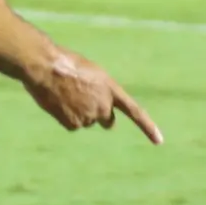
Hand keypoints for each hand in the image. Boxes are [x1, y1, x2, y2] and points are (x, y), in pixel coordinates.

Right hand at [24, 47, 161, 143]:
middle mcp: (104, 105)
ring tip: (64, 94)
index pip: (135, 111)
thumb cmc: (64, 62)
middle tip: (82, 98)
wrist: (45, 67)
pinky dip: (65, 116)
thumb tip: (95, 107)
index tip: (159, 141)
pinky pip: (72, 124)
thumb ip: (99, 90)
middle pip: (106, 120)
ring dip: (77, 111)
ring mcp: (89, 116)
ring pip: (86, 121)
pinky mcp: (74, 124)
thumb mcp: (90, 73)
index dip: (148, 127)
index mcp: (111, 88)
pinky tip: (58, 103)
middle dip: (99, 115)